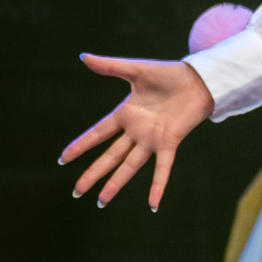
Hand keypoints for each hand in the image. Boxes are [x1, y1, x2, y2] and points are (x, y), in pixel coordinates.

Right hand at [59, 56, 213, 211]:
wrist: (198, 79)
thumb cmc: (168, 73)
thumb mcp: (135, 69)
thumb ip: (110, 66)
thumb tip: (83, 57)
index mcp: (125, 114)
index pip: (97, 134)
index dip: (81, 146)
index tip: (63, 159)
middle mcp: (136, 130)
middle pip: (109, 156)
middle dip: (92, 174)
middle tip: (76, 192)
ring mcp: (152, 139)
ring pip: (129, 166)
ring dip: (115, 184)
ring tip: (100, 201)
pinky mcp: (169, 142)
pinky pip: (162, 168)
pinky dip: (158, 186)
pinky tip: (153, 205)